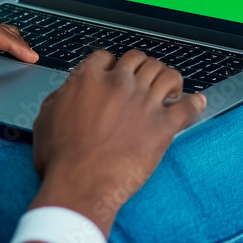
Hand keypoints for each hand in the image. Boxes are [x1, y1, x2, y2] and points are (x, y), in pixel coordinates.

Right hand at [29, 50, 206, 235]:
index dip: (112, 64)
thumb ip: (60, 96)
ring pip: (166, 74)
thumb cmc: (61, 159)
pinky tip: (197, 102)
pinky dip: (195, 102)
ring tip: (170, 88)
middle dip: (142, 66)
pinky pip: (188, 106)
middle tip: (144, 78)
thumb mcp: (46, 118)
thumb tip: (69, 91)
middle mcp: (119, 84)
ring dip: (169, 78)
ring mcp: (144, 102)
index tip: (116, 73)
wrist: (80, 185)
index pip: (107, 57)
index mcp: (89, 79)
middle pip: (139, 59)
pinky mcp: (163, 125)